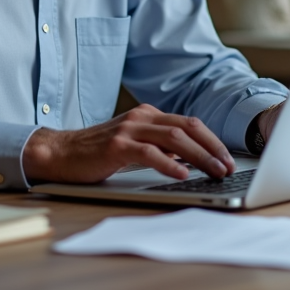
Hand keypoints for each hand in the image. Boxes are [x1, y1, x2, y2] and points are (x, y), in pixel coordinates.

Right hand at [23, 104, 234, 183]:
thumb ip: (159, 146)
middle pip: (187, 127)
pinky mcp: (116, 145)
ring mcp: (129, 129)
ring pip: (174, 138)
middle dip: (212, 148)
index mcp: (148, 115)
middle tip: (228, 167)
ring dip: (199, 156)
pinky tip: (183, 174)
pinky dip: (169, 163)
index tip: (228, 158)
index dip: (212, 140)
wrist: (60, 152)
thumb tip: (191, 158)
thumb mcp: (134, 144)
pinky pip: (149, 153)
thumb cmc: (98, 152)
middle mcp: (141, 117)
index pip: (189, 123)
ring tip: (214, 172)